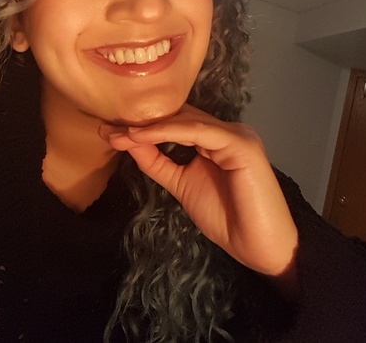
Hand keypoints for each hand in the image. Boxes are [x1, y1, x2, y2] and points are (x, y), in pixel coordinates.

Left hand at [99, 105, 297, 280]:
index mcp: (215, 138)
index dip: (144, 125)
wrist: (259, 247)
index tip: (109, 132)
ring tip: (120, 134)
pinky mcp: (240, 144)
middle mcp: (226, 130)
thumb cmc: (226, 218)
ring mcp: (235, 134)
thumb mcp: (182, 185)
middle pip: (178, 118)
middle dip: (141, 124)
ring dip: (149, 127)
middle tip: (107, 129)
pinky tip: (141, 137)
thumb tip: (129, 142)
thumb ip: (159, 163)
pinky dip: (167, 132)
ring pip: (186, 121)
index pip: (176, 123)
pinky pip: (198, 132)